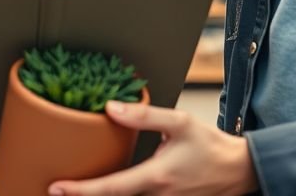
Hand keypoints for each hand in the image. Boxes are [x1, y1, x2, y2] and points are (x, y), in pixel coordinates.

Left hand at [48, 102, 258, 195]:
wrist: (239, 171)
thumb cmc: (211, 146)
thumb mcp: (180, 122)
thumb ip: (144, 116)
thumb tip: (110, 109)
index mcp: (156, 178)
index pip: (110, 188)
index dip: (80, 191)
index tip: (56, 188)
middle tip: (56, 189)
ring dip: (101, 195)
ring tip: (74, 187)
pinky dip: (118, 193)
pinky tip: (105, 186)